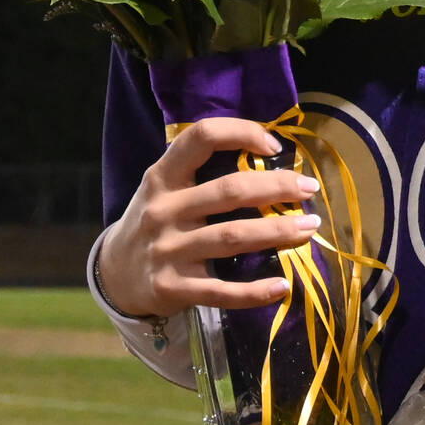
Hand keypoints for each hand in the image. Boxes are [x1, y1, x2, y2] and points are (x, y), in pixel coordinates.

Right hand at [98, 117, 321, 317]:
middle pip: (229, 190)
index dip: (241, 133)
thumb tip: (273, 156)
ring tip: (310, 228)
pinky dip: (254, 291)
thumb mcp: (166, 187)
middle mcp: (163, 210)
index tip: (273, 146)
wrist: (114, 273)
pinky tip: (282, 287)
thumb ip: (203, 171)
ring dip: (278, 232)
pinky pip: (221, 291)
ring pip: (232, 237)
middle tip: (310, 189)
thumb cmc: (159, 220)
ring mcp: (166, 250)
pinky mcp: (171, 288)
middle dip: (277, 187)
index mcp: (163, 176)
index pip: (202, 138)